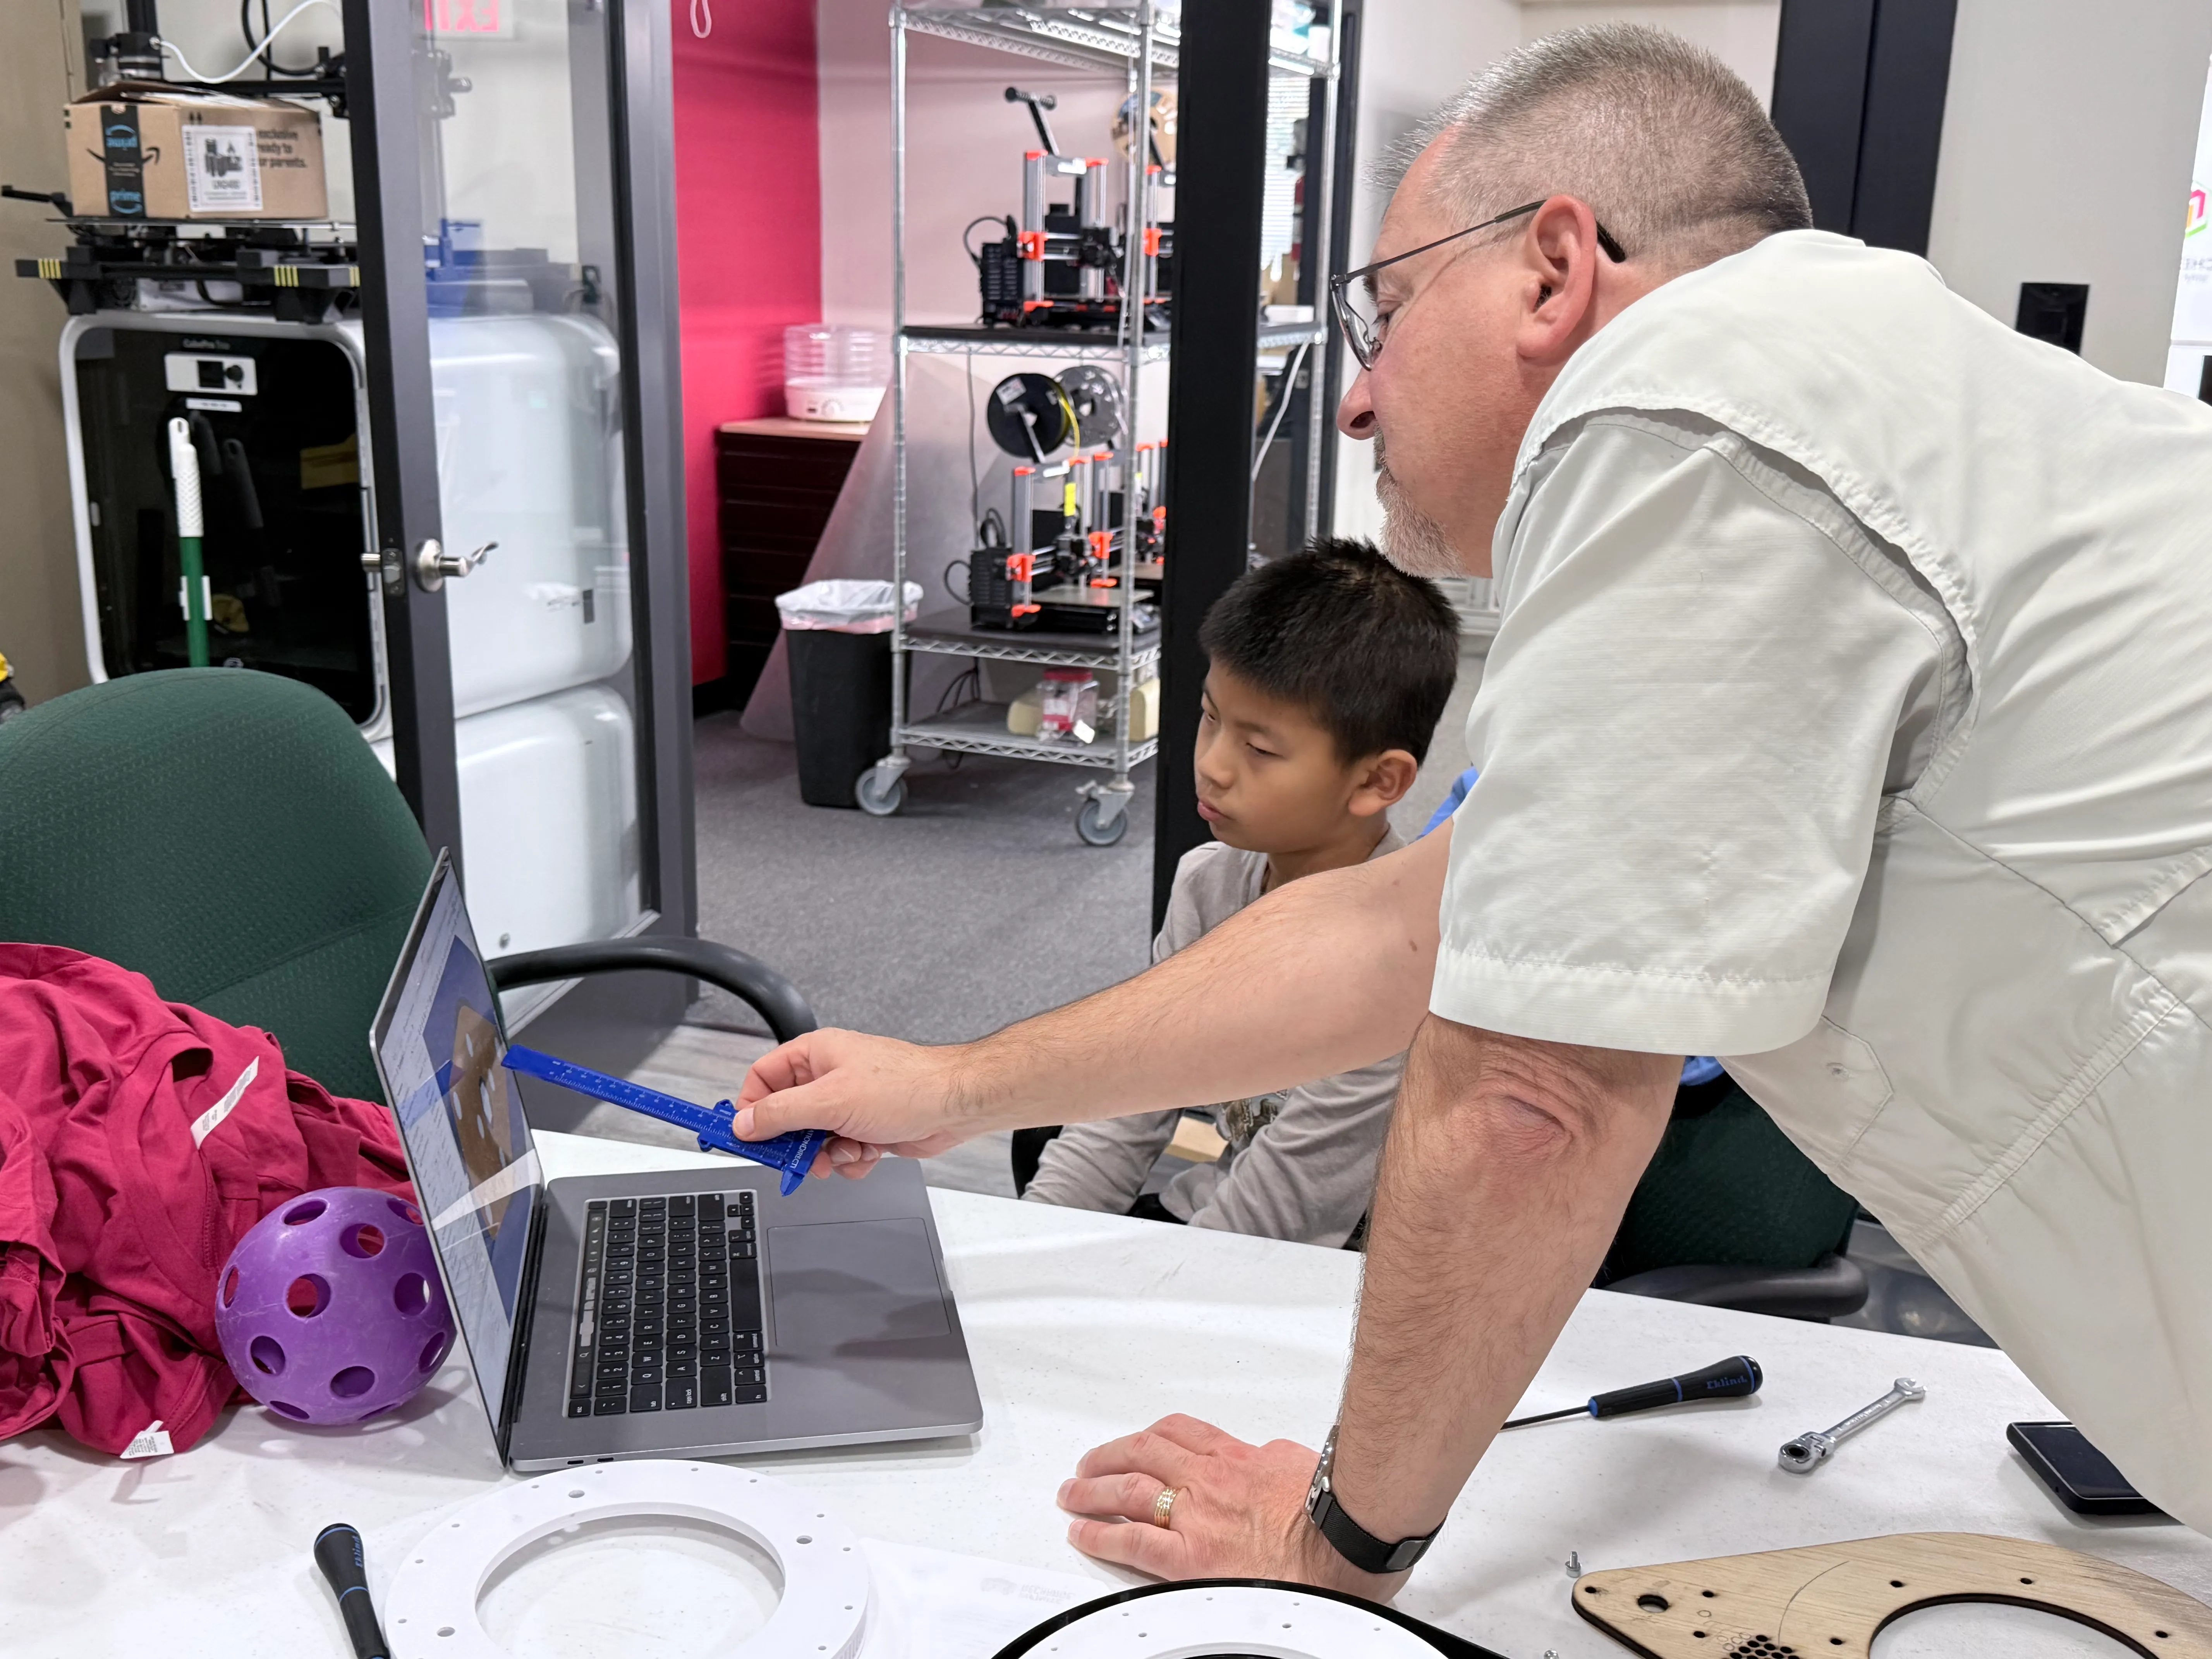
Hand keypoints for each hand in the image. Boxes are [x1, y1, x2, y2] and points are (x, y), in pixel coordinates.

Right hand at [732, 1027, 982, 1179]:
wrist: (954, 1106)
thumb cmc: (907, 1086)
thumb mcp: (831, 1100)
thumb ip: (782, 1113)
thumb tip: (745, 1122)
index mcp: (816, 1055)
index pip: (764, 1077)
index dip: (751, 1107)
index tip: (746, 1136)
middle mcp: (831, 1077)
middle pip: (786, 1115)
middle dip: (793, 1141)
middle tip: (796, 1158)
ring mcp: (849, 1104)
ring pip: (813, 1140)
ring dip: (825, 1154)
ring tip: (844, 1151)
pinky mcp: (866, 1128)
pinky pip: (839, 1152)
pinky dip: (849, 1159)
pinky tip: (867, 1153)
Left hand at [1056, 1414, 1407, 1598]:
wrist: (1345, 1538)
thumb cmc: (1335, 1510)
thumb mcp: (1302, 1466)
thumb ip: (1274, 1463)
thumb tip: (1270, 1461)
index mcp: (1238, 1457)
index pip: (1181, 1432)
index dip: (1152, 1435)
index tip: (1139, 1439)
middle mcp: (1209, 1480)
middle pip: (1144, 1453)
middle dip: (1110, 1456)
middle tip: (1089, 1463)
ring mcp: (1196, 1518)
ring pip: (1128, 1490)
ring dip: (1093, 1489)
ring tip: (1073, 1492)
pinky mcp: (1190, 1559)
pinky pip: (1132, 1541)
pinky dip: (1100, 1534)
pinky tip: (1082, 1532)